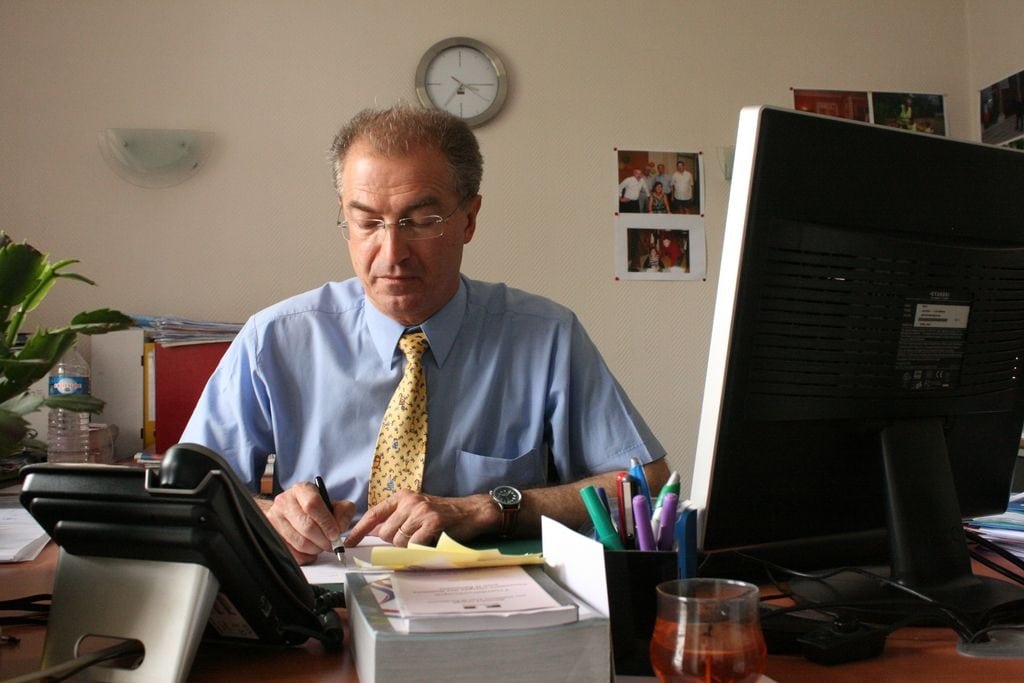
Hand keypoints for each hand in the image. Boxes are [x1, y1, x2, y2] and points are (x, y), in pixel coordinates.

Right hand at [264, 482, 355, 564]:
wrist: (292, 511)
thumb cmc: (316, 509)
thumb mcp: (334, 504)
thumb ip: (344, 512)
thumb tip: (339, 527)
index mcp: (302, 489)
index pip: (313, 505)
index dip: (326, 522)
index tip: (336, 534)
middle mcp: (285, 501)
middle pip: (307, 526)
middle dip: (323, 540)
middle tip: (331, 544)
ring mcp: (274, 518)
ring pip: (299, 542)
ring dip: (315, 549)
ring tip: (321, 545)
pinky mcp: (270, 535)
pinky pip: (291, 553)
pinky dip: (305, 556)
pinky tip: (310, 550)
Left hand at [344, 490, 494, 547]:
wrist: (472, 512)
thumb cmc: (443, 514)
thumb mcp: (416, 511)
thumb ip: (396, 519)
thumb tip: (372, 533)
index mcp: (402, 497)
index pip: (373, 514)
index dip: (359, 530)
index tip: (347, 542)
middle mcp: (409, 501)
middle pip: (385, 533)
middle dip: (395, 542)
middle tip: (413, 538)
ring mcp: (421, 511)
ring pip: (398, 540)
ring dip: (409, 546)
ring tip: (424, 538)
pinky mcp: (432, 522)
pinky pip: (414, 544)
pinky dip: (419, 549)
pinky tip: (430, 542)